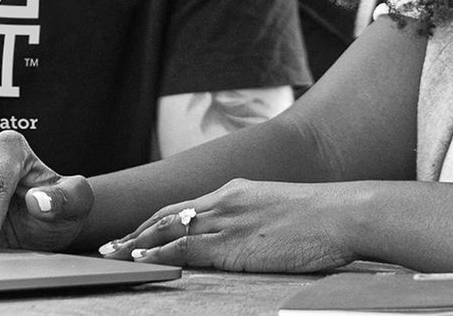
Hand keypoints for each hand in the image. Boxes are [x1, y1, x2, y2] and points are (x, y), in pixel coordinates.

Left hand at [98, 179, 355, 273]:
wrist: (342, 214)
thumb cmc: (324, 219)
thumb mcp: (282, 213)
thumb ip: (258, 223)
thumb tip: (252, 240)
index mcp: (237, 191)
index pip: (185, 206)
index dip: (157, 221)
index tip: (136, 232)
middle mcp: (225, 200)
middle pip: (168, 215)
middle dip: (136, 232)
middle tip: (109, 246)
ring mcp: (226, 220)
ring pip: (167, 231)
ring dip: (136, 245)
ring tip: (111, 256)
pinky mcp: (230, 243)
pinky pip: (183, 249)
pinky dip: (156, 254)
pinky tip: (138, 262)